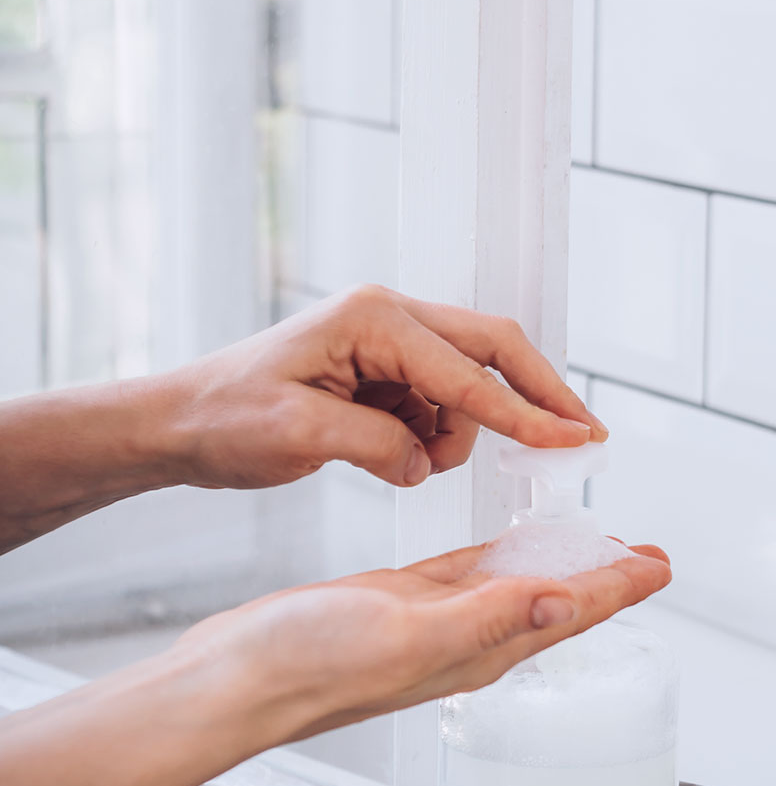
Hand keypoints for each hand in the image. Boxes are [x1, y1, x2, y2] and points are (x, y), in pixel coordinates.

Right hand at [0, 542, 670, 785]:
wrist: (238, 681)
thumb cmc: (309, 665)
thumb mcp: (408, 633)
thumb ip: (489, 618)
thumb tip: (564, 601)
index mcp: (479, 646)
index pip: (569, 613)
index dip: (620, 586)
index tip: (662, 564)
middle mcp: (467, 638)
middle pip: (554, 602)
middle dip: (602, 578)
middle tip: (643, 555)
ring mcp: (431, 623)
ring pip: (511, 587)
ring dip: (553, 566)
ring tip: (588, 546)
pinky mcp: (395, 604)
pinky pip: (462, 577)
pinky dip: (491, 558)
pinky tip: (502, 548)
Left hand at [156, 285, 604, 492]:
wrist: (181, 423)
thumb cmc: (226, 417)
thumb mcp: (298, 434)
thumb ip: (377, 444)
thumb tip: (425, 461)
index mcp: (373, 319)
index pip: (466, 372)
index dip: (523, 413)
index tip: (572, 442)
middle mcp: (389, 318)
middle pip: (492, 350)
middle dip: (538, 396)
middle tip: (583, 439)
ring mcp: (388, 344)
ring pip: (467, 388)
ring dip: (462, 435)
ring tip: (409, 467)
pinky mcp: (384, 373)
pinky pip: (439, 407)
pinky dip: (436, 440)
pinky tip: (399, 459)